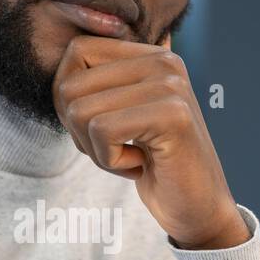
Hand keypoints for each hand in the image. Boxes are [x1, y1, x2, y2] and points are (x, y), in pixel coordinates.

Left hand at [52, 33, 249, 249]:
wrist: (197, 207)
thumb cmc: (154, 165)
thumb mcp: (120, 116)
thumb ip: (96, 86)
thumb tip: (62, 71)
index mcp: (151, 55)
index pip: (77, 52)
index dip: (69, 100)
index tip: (100, 130)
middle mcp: (163, 61)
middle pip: (70, 85)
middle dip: (78, 130)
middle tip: (115, 149)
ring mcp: (170, 85)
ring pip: (80, 111)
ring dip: (95, 150)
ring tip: (129, 158)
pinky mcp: (172, 115)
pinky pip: (101, 131)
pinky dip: (109, 160)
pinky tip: (139, 165)